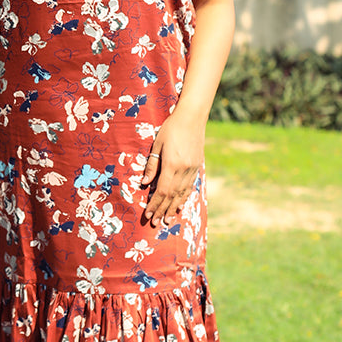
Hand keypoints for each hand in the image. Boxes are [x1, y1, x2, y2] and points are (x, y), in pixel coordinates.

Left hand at [141, 111, 204, 225]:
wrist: (192, 118)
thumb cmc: (171, 129)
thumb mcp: (157, 145)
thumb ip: (152, 165)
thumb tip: (145, 183)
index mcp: (172, 165)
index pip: (162, 191)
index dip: (155, 204)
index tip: (148, 214)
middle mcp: (184, 170)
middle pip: (172, 196)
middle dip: (162, 210)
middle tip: (155, 223)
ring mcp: (193, 169)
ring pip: (182, 193)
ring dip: (173, 208)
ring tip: (167, 220)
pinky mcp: (197, 167)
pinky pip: (190, 187)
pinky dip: (184, 197)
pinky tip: (179, 205)